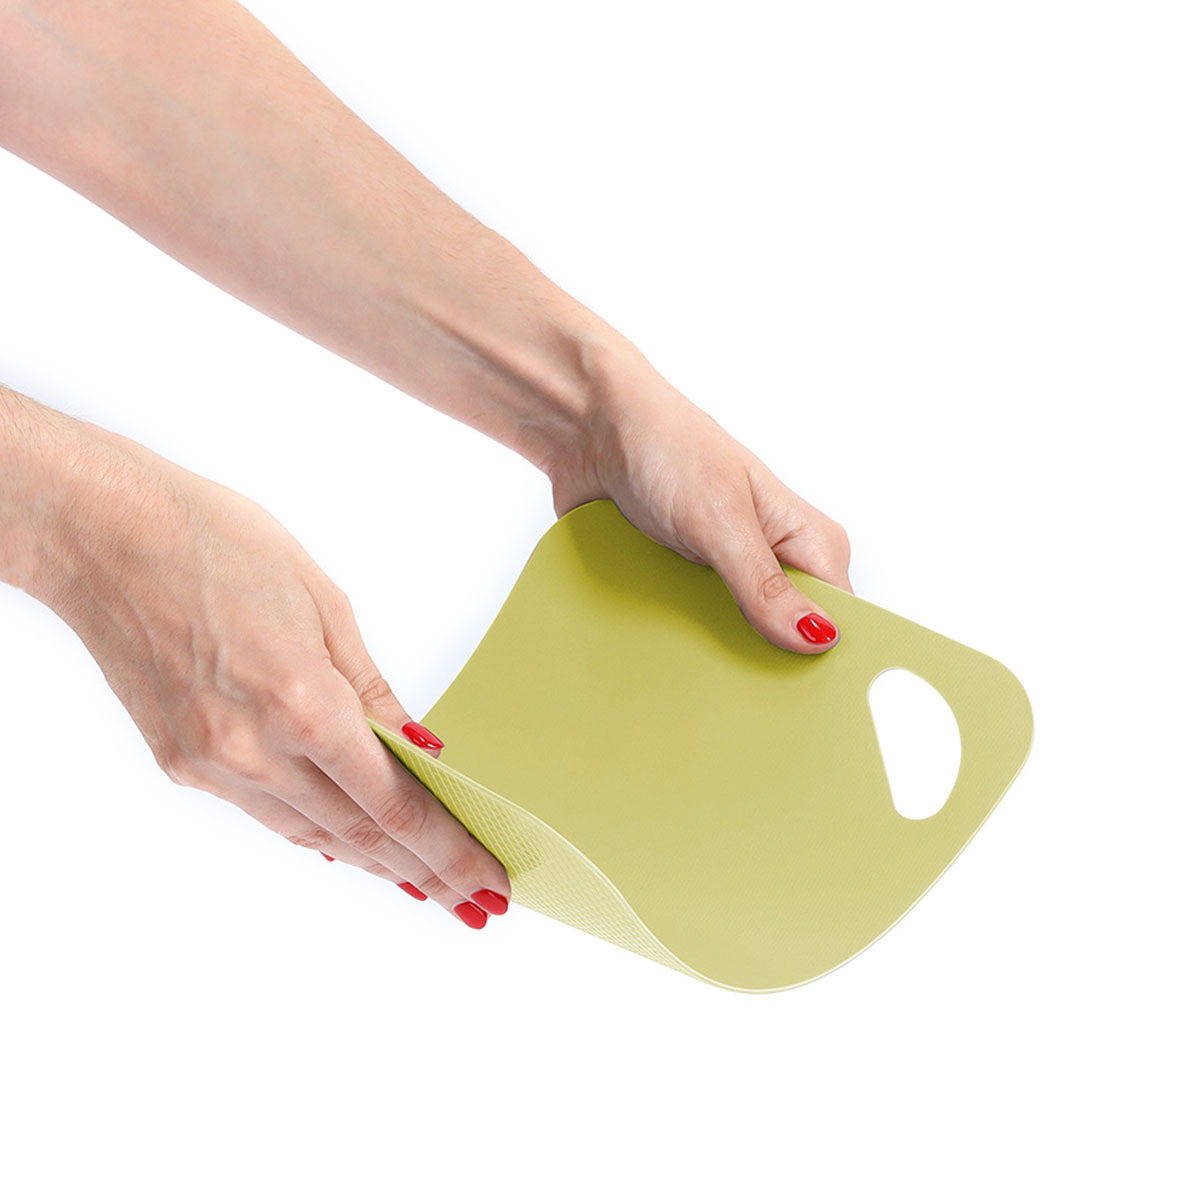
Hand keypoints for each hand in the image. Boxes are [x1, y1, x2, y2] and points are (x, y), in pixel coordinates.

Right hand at [30, 418, 509, 928]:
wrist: (105, 536)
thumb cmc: (219, 544)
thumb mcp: (325, 605)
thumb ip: (373, 692)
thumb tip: (418, 750)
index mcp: (302, 703)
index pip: (393, 804)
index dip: (447, 852)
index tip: (487, 883)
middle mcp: (254, 750)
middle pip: (359, 834)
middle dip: (426, 874)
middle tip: (475, 905)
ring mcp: (211, 764)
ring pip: (311, 833)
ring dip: (373, 865)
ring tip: (425, 887)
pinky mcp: (180, 762)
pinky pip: (265, 813)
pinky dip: (314, 833)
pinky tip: (348, 847)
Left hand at [546, 345, 852, 653]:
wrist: (588, 429)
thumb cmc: (666, 445)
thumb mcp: (720, 519)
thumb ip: (765, 585)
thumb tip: (816, 638)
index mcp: (806, 539)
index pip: (838, 619)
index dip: (819, 657)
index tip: (795, 692)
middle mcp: (773, 559)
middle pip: (787, 639)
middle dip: (761, 660)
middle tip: (734, 683)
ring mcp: (728, 574)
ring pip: (736, 641)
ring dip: (711, 652)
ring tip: (688, 655)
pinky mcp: (685, 583)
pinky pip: (690, 631)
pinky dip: (674, 638)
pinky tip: (658, 643)